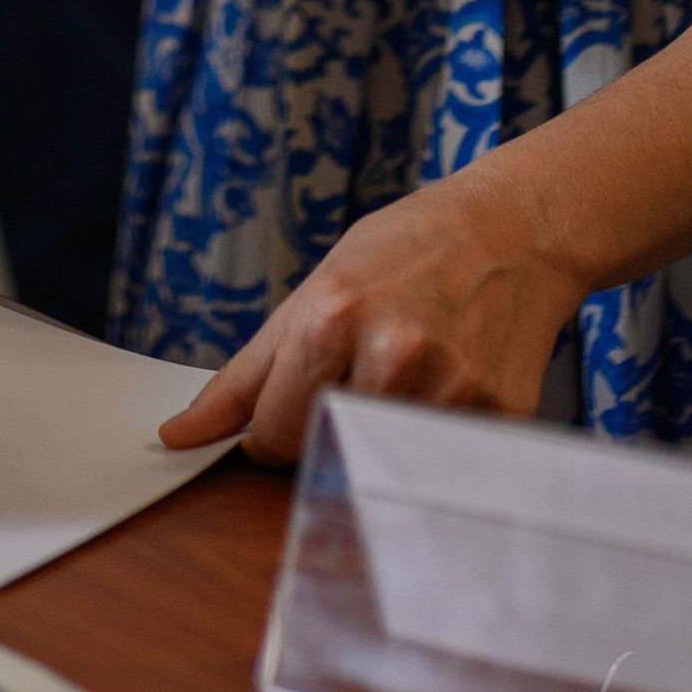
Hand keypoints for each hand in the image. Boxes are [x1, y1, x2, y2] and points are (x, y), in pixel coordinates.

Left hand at [156, 161, 585, 466]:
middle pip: (324, 453)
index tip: (295, 404)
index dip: (274, 429)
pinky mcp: (498, 413)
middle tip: (359, 380)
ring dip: (381, 436)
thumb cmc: (405, 252)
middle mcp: (392, 356)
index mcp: (332, 319)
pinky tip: (448, 383)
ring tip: (408, 376)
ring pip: (378, 462)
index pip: (271, 436)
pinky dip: (431, 437)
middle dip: (328, 431)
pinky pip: (436, 461)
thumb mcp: (315, 292)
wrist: (513, 229)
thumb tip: (178, 435)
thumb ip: (246, 374)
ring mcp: (449, 388)